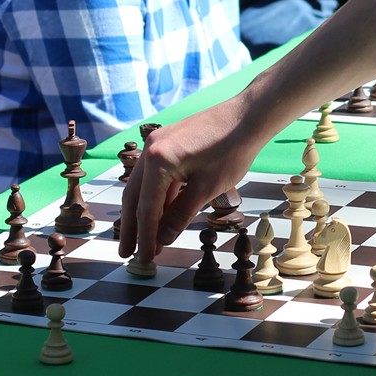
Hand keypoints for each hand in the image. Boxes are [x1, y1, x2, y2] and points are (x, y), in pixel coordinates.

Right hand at [118, 94, 263, 263]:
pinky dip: (158, 198)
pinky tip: (161, 217)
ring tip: (143, 240)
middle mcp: (151, 150)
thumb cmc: (232, 150)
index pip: (146, 209)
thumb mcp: (206, 190)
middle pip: (135, 197)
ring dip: (145, 214)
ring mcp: (158, 144)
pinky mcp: (168, 143)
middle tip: (127, 254)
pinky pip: (157, 176)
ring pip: (144, 187)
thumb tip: (162, 239)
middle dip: (132, 228)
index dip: (145, 237)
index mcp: (157, 161)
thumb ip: (180, 216)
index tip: (143, 259)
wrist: (248, 116)